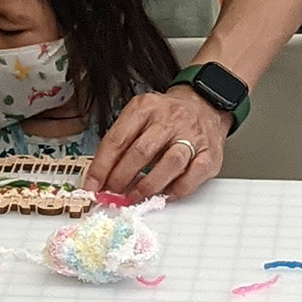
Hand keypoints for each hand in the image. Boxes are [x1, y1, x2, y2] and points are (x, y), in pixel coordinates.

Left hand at [86, 85, 231, 200]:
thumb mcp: (139, 117)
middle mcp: (169, 119)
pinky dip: (176, 190)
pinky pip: (192, 176)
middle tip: (112, 193)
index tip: (92, 185)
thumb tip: (102, 177)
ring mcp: (192, 136)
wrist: (203, 105)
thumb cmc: (166, 116)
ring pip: (169, 163)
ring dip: (148, 186)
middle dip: (121, 178)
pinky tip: (165, 194)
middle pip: (141, 152)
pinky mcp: (209, 154)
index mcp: (145, 108)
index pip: (117, 139)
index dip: (101, 167)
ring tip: (134, 196)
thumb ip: (122, 143)